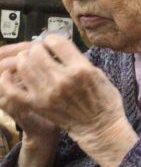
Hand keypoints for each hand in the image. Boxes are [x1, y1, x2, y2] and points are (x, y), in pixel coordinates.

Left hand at [0, 35, 136, 166]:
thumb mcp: (99, 75)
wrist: (99, 128)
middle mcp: (62, 80)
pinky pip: (12, 89)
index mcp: (81, 69)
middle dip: (37, 48)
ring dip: (24, 59)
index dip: (51, 39)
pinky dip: (7, 79)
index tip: (52, 42)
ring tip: (29, 61)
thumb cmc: (104, 101)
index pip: (56, 42)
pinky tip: (9, 74)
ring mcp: (47, 93)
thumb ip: (78, 61)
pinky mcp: (37, 104)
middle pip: (36, 52)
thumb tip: (60, 49)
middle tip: (40, 51)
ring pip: (23, 65)